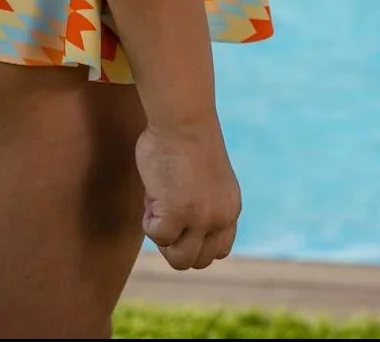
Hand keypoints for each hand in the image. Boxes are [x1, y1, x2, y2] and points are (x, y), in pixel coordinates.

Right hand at [134, 119, 241, 270]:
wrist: (182, 117)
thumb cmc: (185, 138)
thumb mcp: (206, 182)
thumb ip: (200, 206)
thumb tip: (178, 230)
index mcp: (230, 209)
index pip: (219, 250)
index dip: (195, 240)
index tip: (180, 217)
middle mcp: (221, 218)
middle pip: (199, 260)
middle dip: (176, 242)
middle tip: (164, 210)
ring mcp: (201, 219)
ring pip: (180, 259)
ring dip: (163, 236)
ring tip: (159, 202)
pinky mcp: (177, 214)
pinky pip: (158, 237)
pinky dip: (149, 221)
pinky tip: (153, 192)